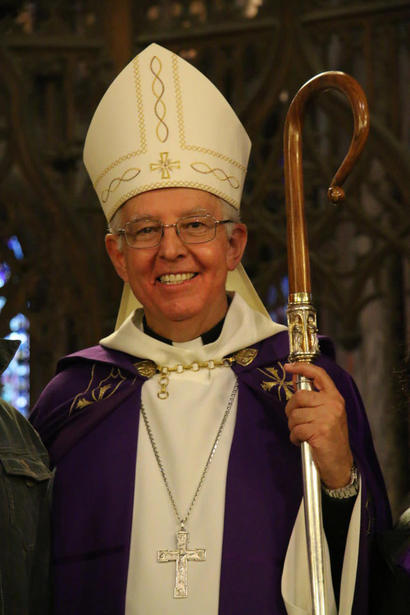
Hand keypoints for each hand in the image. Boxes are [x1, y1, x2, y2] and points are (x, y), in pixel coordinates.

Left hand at [284, 362, 353, 488]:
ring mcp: (327, 418)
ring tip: (301, 433)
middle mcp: (332, 405)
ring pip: (295, 415)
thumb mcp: (327, 414)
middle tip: (295, 420)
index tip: (289, 367)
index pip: (319, 375)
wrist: (340, 464)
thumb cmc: (331, 439)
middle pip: (299, 396)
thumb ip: (313, 398)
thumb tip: (296, 380)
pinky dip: (294, 437)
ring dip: (293, 427)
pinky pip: (296, 430)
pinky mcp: (320, 431)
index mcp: (335, 398)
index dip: (302, 367)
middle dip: (291, 409)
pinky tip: (302, 441)